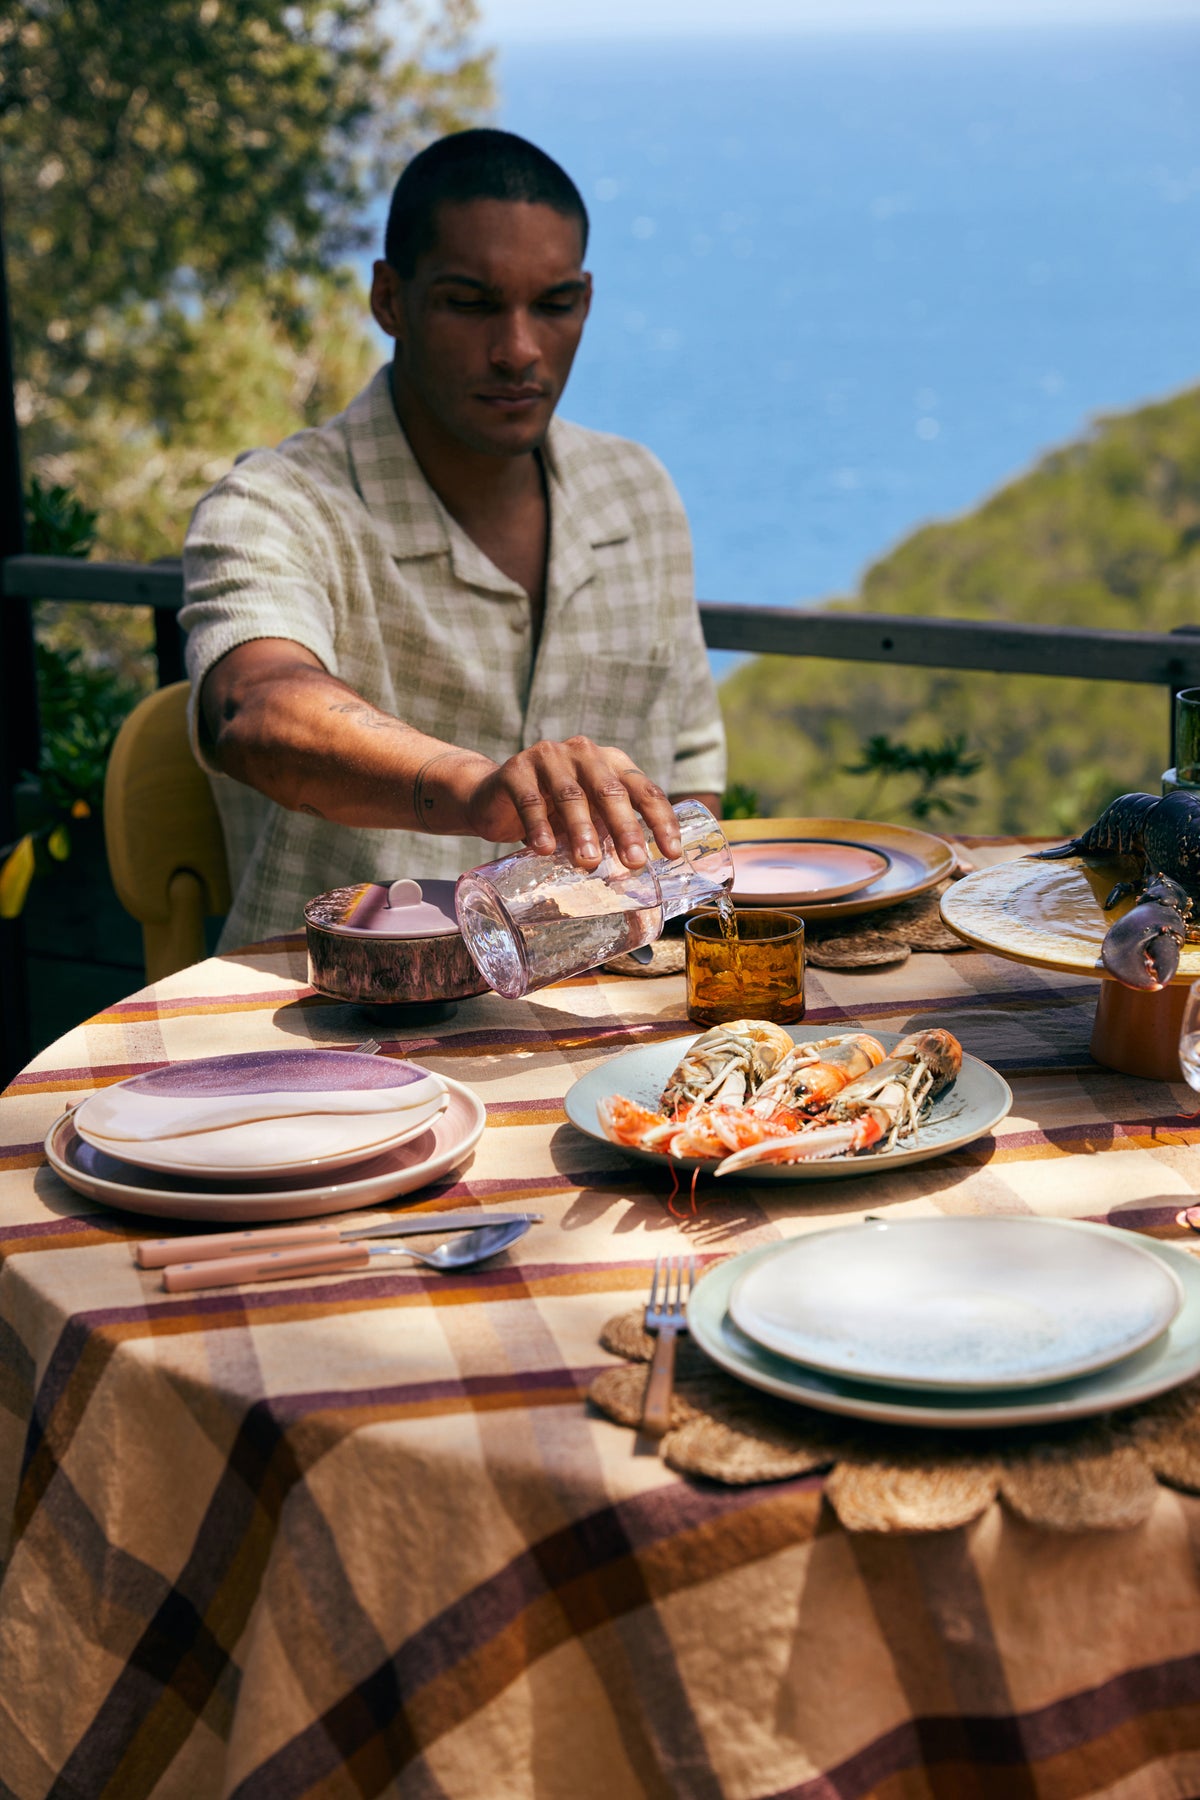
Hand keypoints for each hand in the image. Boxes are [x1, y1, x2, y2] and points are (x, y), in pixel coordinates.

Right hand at [459, 736, 682, 868]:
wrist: (493, 798)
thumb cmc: (552, 812)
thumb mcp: (588, 816)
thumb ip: (610, 831)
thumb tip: (641, 872)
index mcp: (611, 762)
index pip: (643, 790)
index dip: (661, 820)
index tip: (671, 852)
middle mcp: (584, 753)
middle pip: (610, 791)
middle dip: (625, 828)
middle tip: (635, 862)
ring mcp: (549, 757)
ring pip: (571, 795)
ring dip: (582, 830)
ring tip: (589, 862)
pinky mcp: (516, 770)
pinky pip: (530, 800)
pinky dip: (539, 827)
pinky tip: (545, 850)